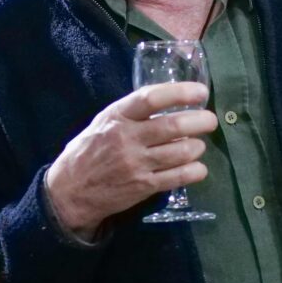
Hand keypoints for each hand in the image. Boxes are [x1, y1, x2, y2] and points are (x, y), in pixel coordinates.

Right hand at [45, 81, 216, 239]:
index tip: (201, 92)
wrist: (71, 190)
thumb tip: (169, 103)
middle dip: (199, 121)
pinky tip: (199, 167)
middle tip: (210, 120)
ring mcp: (136, 164)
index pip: (151, 98)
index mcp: (117, 116)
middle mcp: (127, 138)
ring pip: (180, 152)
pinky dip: (194, 171)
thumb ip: (131, 113)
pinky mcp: (143, 186)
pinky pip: (177, 177)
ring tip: (200, 144)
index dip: (180, 93)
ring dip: (198, 146)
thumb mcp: (104, 122)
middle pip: (172, 125)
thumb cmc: (89, 149)